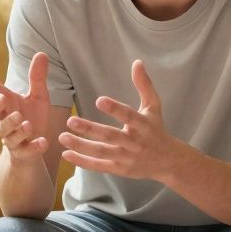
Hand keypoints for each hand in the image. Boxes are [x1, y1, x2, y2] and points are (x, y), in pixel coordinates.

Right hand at [0, 53, 51, 162]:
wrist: (31, 150)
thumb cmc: (31, 118)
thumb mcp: (37, 97)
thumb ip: (37, 78)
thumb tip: (41, 53)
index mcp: (6, 107)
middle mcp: (5, 123)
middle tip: (3, 99)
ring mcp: (13, 139)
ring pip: (8, 135)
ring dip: (16, 129)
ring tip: (27, 123)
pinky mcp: (23, 153)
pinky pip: (26, 151)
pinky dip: (33, 147)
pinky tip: (43, 142)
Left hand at [58, 59, 181, 180]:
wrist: (168, 161)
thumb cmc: (157, 129)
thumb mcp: (154, 106)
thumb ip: (144, 85)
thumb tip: (137, 62)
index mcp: (143, 125)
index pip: (128, 116)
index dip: (115, 108)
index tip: (99, 100)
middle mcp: (134, 142)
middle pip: (110, 136)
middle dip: (90, 129)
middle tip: (70, 120)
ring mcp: (126, 157)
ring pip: (101, 152)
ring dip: (81, 145)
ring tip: (62, 137)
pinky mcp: (119, 169)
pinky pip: (99, 166)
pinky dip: (83, 162)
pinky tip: (66, 154)